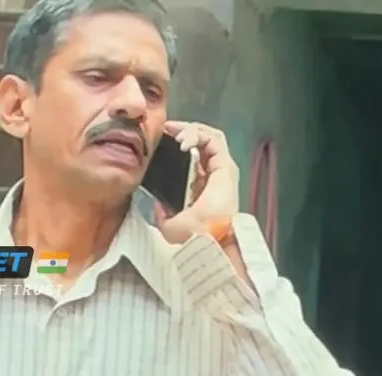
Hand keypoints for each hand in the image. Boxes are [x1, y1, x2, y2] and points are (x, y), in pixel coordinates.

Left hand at [159, 121, 238, 244]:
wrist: (209, 240)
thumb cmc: (193, 236)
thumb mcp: (170, 226)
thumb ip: (162, 214)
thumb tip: (155, 205)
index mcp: (202, 187)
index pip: (193, 155)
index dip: (177, 144)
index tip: (158, 140)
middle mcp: (214, 175)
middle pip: (201, 141)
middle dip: (182, 131)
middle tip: (165, 129)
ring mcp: (222, 169)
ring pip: (209, 136)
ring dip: (190, 129)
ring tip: (174, 133)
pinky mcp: (226, 165)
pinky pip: (215, 139)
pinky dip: (199, 134)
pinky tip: (183, 141)